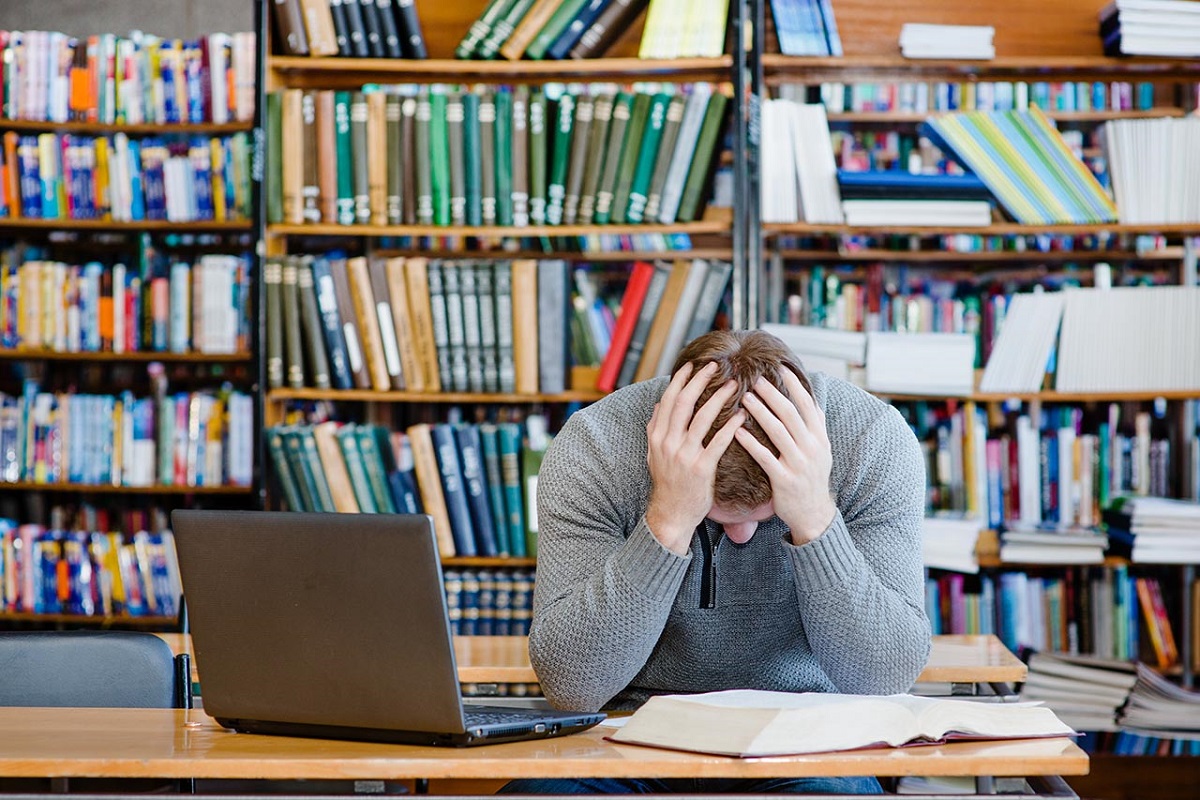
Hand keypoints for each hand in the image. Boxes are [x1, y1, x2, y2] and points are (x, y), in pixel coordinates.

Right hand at [645, 362, 744, 553]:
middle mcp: (668, 443)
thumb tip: (658, 405)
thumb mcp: (653, 455)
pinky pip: (718, 442)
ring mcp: (684, 456)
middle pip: (684, 403)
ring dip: (718, 398)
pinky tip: (741, 416)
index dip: (680, 380)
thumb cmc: (667, 484)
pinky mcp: (701, 469)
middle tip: (715, 366)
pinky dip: (730, 427)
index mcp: (657, 436)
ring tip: (733, 385)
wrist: (671, 514)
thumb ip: (655, 429)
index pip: (668, 400)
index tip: (692, 365)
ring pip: (702, 418)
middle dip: (699, 381)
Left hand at [734, 371, 835, 543]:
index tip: (779, 367)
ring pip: (778, 432)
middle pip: (790, 414)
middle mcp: (812, 448)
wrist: (813, 513)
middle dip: (772, 394)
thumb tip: (811, 396)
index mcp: (820, 438)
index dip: (794, 384)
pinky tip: (737, 431)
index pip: (808, 404)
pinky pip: (765, 458)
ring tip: (744, 397)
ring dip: (760, 412)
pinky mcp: (784, 480)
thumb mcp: (821, 449)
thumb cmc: (812, 477)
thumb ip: (816, 424)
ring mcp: (798, 464)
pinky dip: (751, 443)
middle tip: (755, 378)